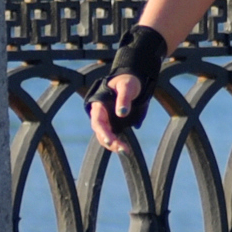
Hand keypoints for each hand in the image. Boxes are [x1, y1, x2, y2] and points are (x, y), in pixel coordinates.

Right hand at [87, 22, 167, 156]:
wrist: (133, 80)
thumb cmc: (128, 81)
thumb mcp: (127, 86)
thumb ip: (124, 99)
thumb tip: (122, 113)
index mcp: (99, 105)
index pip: (98, 121)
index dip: (103, 132)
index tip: (110, 140)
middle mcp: (101, 114)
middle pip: (101, 132)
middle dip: (110, 142)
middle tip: (123, 149)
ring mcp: (107, 120)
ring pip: (106, 136)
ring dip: (114, 145)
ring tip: (126, 151)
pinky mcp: (115, 124)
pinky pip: (113, 135)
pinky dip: (118, 143)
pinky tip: (126, 149)